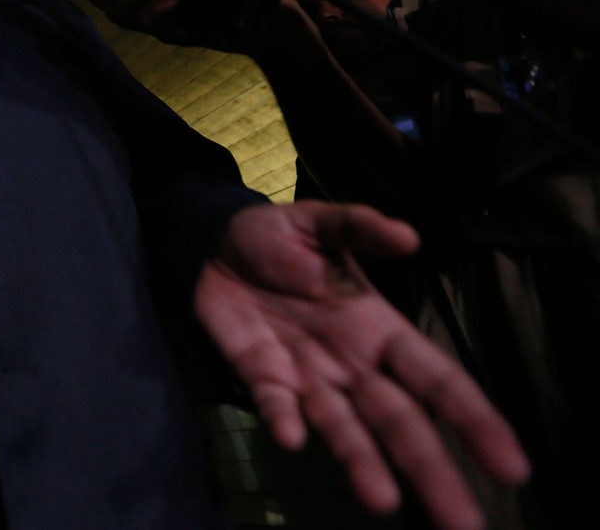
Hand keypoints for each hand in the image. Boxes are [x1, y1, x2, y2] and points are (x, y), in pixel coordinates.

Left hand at [197, 202, 528, 529]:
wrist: (211, 243)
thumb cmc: (278, 239)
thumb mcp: (319, 222)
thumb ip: (359, 227)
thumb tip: (408, 235)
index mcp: (379, 329)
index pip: (436, 380)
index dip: (473, 418)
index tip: (510, 466)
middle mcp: (352, 363)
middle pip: (399, 422)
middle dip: (431, 469)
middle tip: (464, 525)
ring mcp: (307, 375)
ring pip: (343, 429)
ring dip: (362, 463)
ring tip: (382, 501)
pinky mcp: (260, 375)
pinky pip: (274, 402)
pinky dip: (283, 418)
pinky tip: (292, 437)